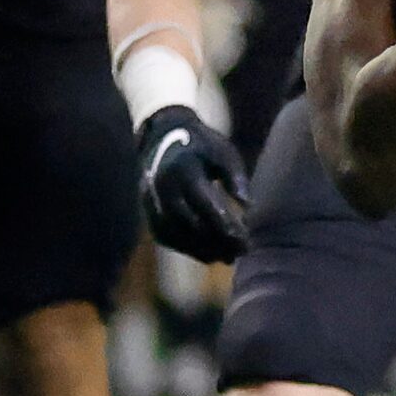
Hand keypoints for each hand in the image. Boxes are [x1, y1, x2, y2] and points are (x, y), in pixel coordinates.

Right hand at [137, 105, 252, 262]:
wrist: (164, 137)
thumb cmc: (202, 145)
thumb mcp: (224, 153)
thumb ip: (236, 178)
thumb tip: (248, 206)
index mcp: (182, 170)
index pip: (204, 204)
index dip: (224, 224)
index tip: (245, 238)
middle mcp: (162, 188)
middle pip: (188, 223)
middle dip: (216, 241)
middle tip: (242, 251)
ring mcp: (151, 200)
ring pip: (174, 234)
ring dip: (201, 250)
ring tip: (228, 258)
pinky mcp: (147, 210)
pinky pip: (165, 235)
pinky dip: (186, 248)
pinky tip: (209, 256)